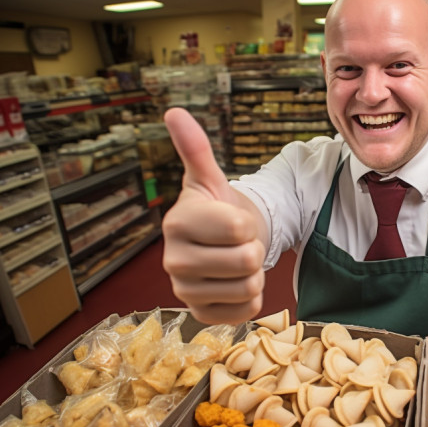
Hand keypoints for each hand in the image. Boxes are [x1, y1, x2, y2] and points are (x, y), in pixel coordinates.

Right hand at [161, 107, 265, 324]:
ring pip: (250, 287)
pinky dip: (252, 298)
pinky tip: (234, 283)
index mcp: (177, 222)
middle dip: (254, 249)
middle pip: (248, 261)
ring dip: (254, 274)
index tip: (234, 221)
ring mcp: (184, 291)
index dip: (249, 223)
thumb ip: (196, 148)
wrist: (217, 245)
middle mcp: (173, 260)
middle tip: (239, 243)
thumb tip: (174, 112)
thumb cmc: (216, 209)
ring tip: (236, 261)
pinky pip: (246, 311)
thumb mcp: (210, 179)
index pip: (240, 227)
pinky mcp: (200, 314)